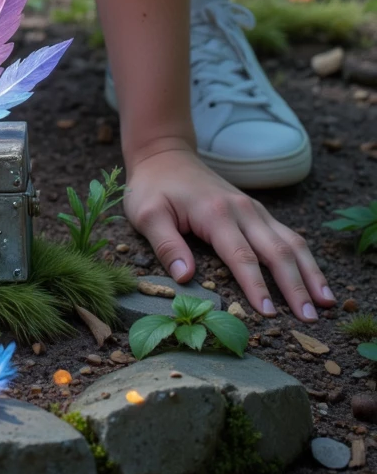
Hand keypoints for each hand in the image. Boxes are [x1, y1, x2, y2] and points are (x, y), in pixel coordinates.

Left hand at [123, 142, 334, 322]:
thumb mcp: (146, 214)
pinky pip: (287, 235)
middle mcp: (242, 210)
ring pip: (291, 241)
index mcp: (216, 213)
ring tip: (327, 302)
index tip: (269, 314)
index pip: (242, 256)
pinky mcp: (257, 212)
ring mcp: (253, 209)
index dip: (256, 286)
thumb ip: (166, 244)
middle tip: (311, 319)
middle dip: (296, 286)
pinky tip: (315, 278)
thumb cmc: (153, 187)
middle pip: (277, 251)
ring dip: (310, 272)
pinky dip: (304, 258)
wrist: (165, 154)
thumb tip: (185, 277)